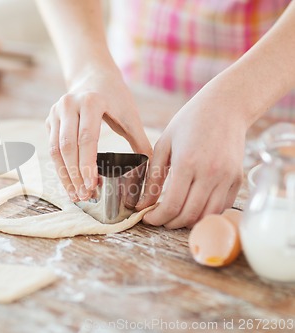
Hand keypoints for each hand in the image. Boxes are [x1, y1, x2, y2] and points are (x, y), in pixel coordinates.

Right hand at [46, 69, 152, 201]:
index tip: (91, 185)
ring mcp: (55, 112)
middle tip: (85, 195)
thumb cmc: (115, 97)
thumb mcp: (130, 115)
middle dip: (74, 175)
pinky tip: (69, 183)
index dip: (87, 164)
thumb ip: (140, 141)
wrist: (93, 76)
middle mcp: (68, 105)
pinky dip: (60, 168)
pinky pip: (52, 148)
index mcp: (90, 102)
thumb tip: (152, 171)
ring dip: (64, 175)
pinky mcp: (50, 120)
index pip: (86, 138)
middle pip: (67, 147)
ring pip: (55, 150)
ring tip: (76, 195)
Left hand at [136, 81, 245, 228]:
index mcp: (187, 163)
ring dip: (188, 222)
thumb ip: (153, 177)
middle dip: (170, 223)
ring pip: (207, 215)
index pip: (172, 205)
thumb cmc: (190, 122)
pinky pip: (222, 207)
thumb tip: (143, 203)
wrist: (226, 106)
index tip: (147, 218)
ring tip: (175, 215)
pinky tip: (193, 206)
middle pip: (189, 215)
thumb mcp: (164, 145)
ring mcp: (227, 177)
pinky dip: (206, 213)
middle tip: (159, 218)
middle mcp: (210, 173)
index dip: (157, 218)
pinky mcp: (237, 179)